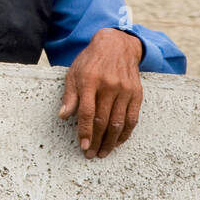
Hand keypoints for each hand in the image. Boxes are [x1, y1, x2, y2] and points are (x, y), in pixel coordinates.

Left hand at [58, 28, 143, 159]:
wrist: (116, 44)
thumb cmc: (91, 61)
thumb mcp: (74, 73)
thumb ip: (70, 95)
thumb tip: (63, 116)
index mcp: (90, 80)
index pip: (87, 112)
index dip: (85, 132)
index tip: (83, 146)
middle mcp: (109, 85)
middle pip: (103, 121)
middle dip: (96, 141)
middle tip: (91, 154)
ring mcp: (124, 89)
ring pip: (118, 123)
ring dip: (111, 142)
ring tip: (103, 152)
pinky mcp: (136, 92)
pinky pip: (132, 118)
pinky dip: (126, 133)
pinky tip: (118, 141)